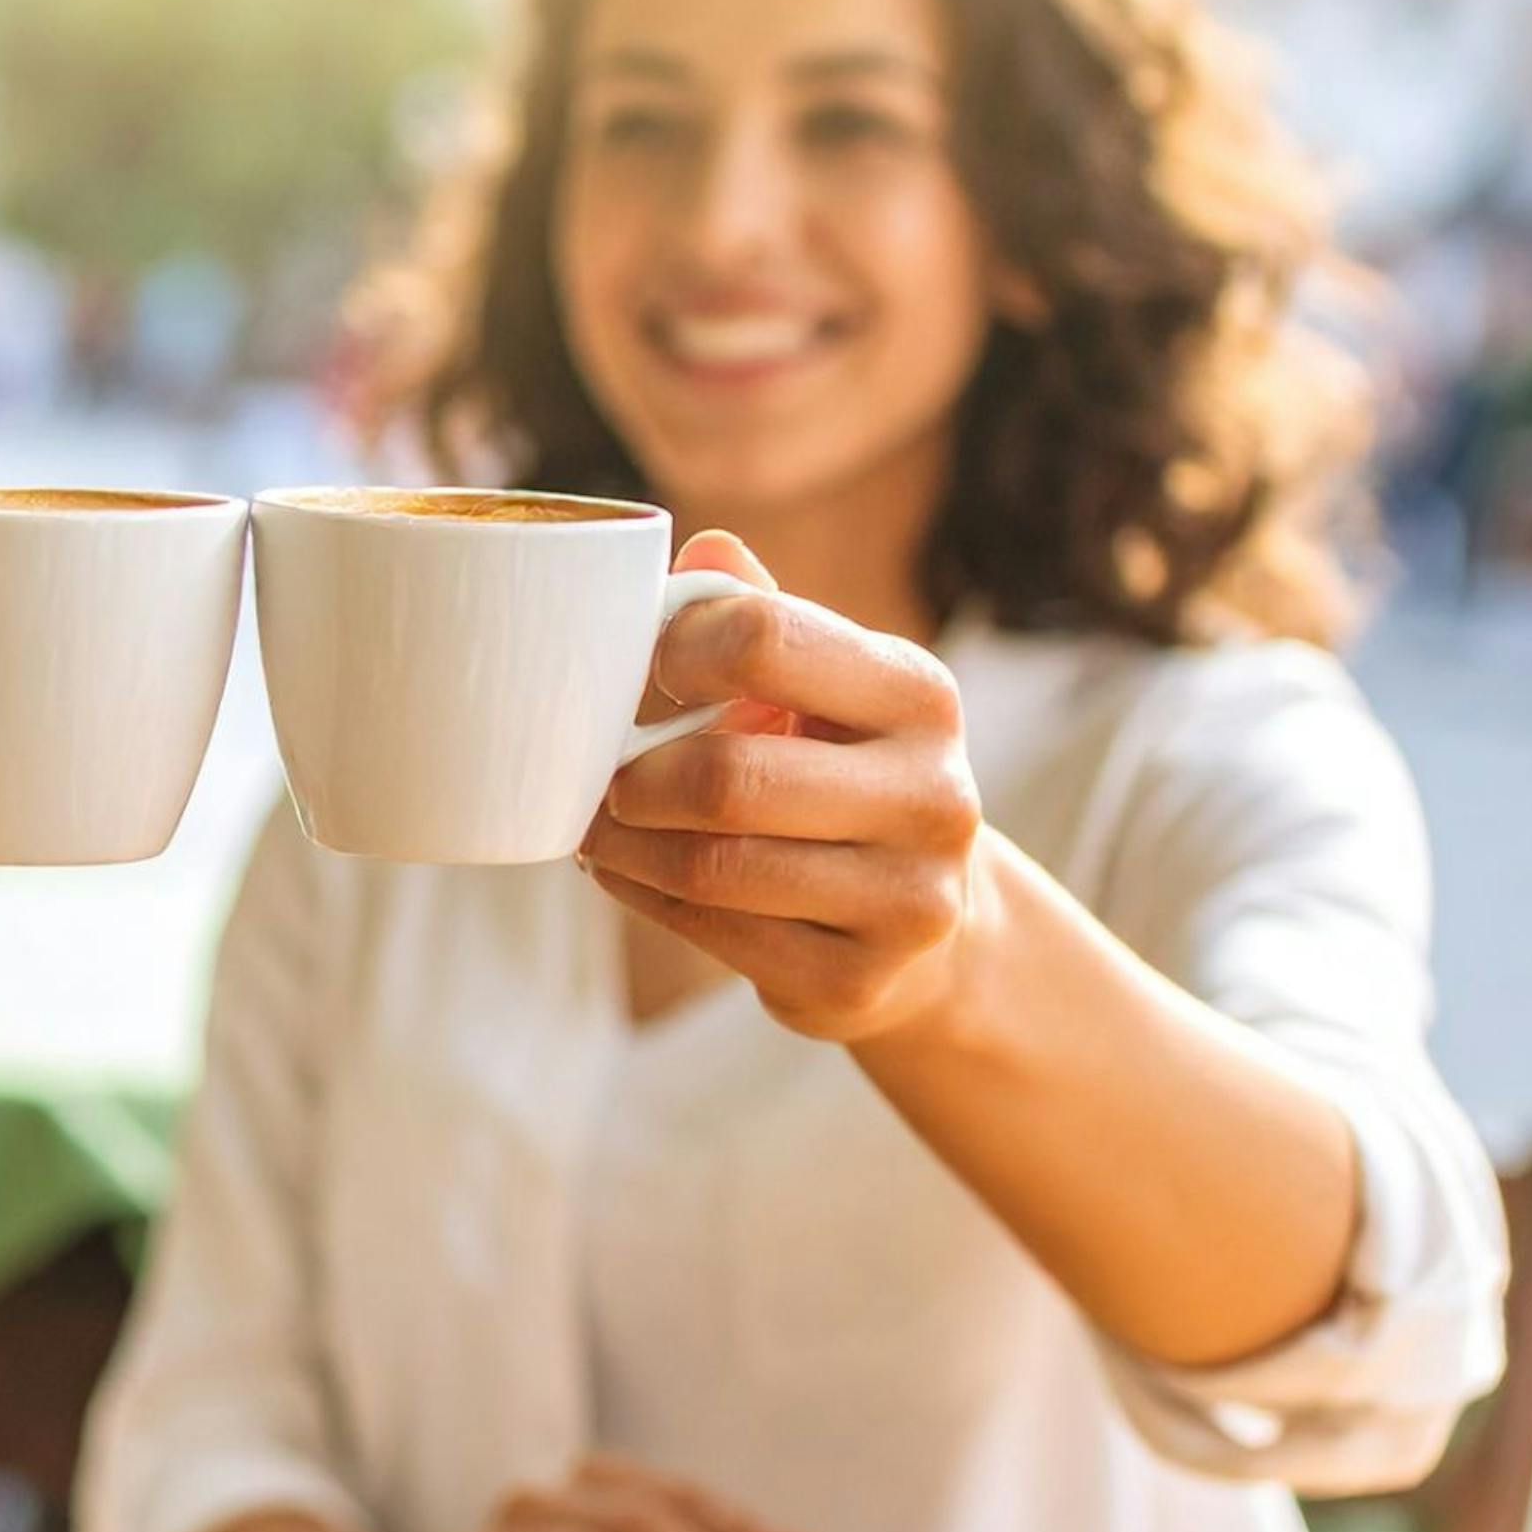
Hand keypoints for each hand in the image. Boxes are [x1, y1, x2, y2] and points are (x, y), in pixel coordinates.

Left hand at [579, 529, 984, 1047]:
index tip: (647, 671)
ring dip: (625, 845)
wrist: (931, 920)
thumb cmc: (846, 772)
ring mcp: (906, 900)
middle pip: (727, 777)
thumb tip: (698, 548)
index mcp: (917, 694)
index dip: (674, 650)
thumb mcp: (828, 686)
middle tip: (600, 775)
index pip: (765, 639)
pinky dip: (646, 899)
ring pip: (712, 866)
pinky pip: (713, 934)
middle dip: (635, 777)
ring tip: (599, 825)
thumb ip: (763, 616)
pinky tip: (631, 873)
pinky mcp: (858, 983)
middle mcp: (932, 795)